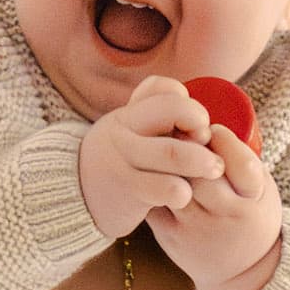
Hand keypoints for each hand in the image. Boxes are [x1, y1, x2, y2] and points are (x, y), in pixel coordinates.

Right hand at [78, 77, 223, 238]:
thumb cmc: (117, 163)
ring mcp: (124, 159)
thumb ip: (157, 118)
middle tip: (214, 147)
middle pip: (173, 112)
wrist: (73, 198)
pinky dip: (181, 191)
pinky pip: (163, 187)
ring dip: (201, 160)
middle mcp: (124, 130)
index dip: (190, 105)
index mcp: (128, 114)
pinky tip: (185, 196)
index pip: (163, 90)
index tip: (200, 127)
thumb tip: (202, 121)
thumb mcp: (127, 133)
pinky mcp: (127, 191)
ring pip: (172, 151)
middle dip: (201, 126)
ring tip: (215, 169)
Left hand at [146, 123, 282, 289]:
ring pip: (174, 184)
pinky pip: (155, 202)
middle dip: (187, 146)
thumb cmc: (252, 217)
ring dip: (165, 161)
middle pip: (201, 172)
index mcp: (254, 200)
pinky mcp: (172, 237)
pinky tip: (149, 170)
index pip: (242, 164)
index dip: (224, 141)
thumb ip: (245, 162)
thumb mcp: (262, 191)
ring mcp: (198, 228)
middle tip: (178, 129)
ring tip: (162, 145)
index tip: (212, 129)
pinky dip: (150, 182)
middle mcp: (227, 215)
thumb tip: (212, 122)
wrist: (242, 271)